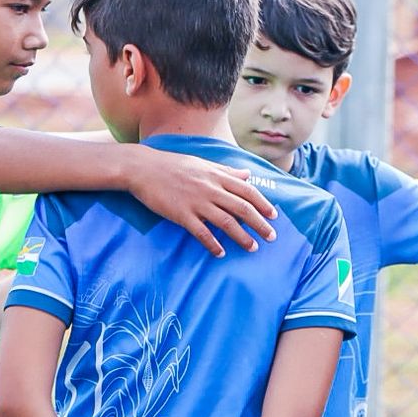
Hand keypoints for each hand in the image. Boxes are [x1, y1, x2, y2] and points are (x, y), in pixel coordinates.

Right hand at [125, 148, 277, 257]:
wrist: (143, 168)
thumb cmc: (173, 165)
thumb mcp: (203, 164)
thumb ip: (227, 171)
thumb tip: (248, 175)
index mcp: (216, 175)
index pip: (247, 191)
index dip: (263, 204)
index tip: (274, 216)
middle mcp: (210, 188)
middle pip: (242, 208)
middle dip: (260, 223)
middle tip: (272, 237)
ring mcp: (196, 202)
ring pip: (226, 221)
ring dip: (242, 236)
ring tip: (253, 248)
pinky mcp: (181, 214)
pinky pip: (201, 232)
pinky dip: (212, 244)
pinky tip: (221, 253)